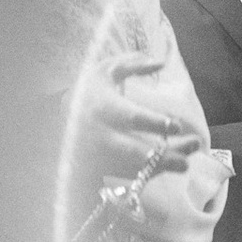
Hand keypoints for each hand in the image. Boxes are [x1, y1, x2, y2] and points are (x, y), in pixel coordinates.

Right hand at [69, 53, 204, 184]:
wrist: (52, 120)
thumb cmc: (89, 92)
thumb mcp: (105, 72)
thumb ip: (132, 64)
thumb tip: (161, 62)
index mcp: (104, 109)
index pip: (131, 119)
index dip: (155, 124)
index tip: (177, 126)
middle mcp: (101, 136)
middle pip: (133, 151)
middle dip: (162, 156)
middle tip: (189, 154)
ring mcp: (99, 158)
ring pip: (131, 170)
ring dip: (160, 168)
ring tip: (185, 166)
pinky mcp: (96, 171)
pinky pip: (124, 180)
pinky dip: (147, 176)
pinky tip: (169, 167)